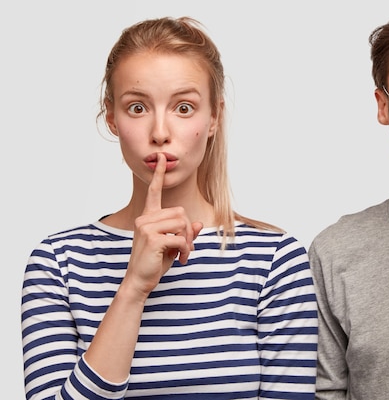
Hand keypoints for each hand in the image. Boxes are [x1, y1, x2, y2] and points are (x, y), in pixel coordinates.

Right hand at [125, 153, 202, 296]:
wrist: (139, 281)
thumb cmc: (154, 263)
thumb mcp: (173, 246)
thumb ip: (184, 233)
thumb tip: (197, 224)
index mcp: (148, 217)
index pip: (154, 191)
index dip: (159, 175)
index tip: (162, 158)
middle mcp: (145, 218)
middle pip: (181, 212)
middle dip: (188, 231)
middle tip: (186, 248)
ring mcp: (146, 227)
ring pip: (182, 223)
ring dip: (188, 241)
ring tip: (182, 254)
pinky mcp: (152, 238)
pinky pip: (180, 237)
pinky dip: (185, 249)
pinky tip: (180, 259)